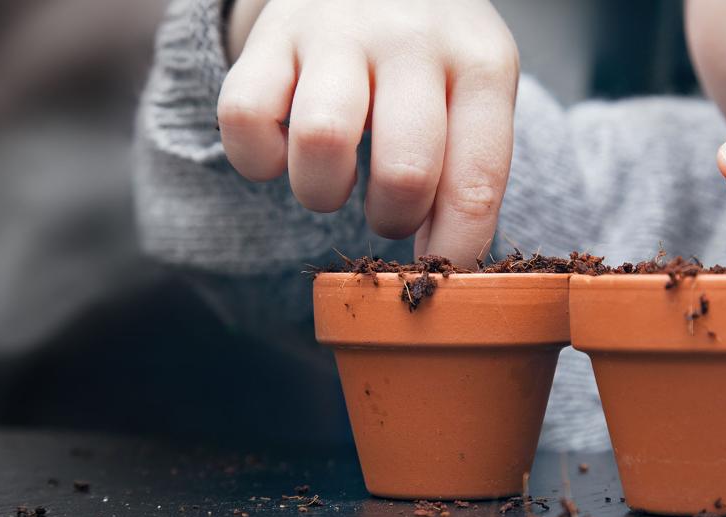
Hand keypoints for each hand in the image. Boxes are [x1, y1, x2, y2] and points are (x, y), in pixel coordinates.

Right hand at [218, 0, 518, 266]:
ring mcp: (338, 33)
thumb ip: (468, 172)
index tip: (436, 273)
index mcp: (481, 64)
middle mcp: (413, 41)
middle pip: (404, 172)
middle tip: (388, 211)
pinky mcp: (272, 36)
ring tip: (334, 180)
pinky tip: (283, 151)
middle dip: (392, 219)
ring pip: (321, 142)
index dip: (454, 249)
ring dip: (323, 192)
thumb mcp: (474, 93)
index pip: (477, 181)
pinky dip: (259, 158)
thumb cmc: (433, 57)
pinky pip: (245, 119)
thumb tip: (441, 267)